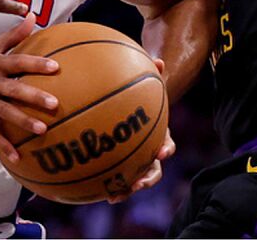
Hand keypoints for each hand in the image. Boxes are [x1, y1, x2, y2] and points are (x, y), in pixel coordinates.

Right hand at [0, 14, 59, 163]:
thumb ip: (13, 35)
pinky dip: (2, 144)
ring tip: (42, 129)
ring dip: (23, 121)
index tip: (56, 68)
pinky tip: (16, 155)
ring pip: (4, 111)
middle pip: (14, 88)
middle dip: (34, 96)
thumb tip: (32, 16)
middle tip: (54, 103)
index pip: (18, 61)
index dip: (36, 64)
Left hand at [107, 59, 173, 202]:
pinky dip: (104, 182)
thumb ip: (151, 75)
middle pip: (153, 170)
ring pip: (133, 180)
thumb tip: (159, 59)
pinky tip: (89, 187)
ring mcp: (134, 161)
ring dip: (126, 189)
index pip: (167, 144)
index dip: (166, 149)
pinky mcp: (118, 164)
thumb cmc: (140, 97)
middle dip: (147, 180)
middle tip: (138, 184)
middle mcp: (149, 152)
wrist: (134, 109)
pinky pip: (112, 176)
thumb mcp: (146, 86)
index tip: (162, 152)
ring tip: (114, 196)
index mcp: (159, 135)